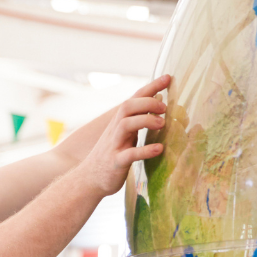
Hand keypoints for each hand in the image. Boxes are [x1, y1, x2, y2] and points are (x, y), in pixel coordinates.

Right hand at [79, 74, 170, 197]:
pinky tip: (159, 149)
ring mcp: (114, 146)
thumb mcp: (123, 135)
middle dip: (147, 102)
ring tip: (162, 123)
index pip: (134, 98)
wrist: (88, 179)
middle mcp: (115, 130)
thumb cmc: (110, 155)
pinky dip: (145, 151)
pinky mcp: (115, 163)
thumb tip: (157, 104)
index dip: (150, 87)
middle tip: (165, 107)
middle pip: (127, 107)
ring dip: (146, 120)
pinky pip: (129, 155)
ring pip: (126, 125)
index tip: (167, 77)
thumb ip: (137, 120)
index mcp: (119, 122)